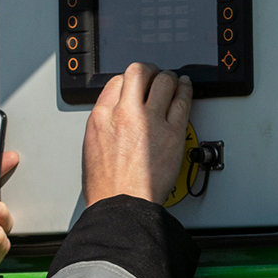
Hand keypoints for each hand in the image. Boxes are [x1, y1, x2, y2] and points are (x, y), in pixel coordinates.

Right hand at [83, 63, 192, 206]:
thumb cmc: (107, 188)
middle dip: (148, 71)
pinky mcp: (173, 132)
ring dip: (169, 78)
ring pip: (164, 81)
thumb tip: (116, 117)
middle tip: (154, 76)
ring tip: (172, 81)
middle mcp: (125, 113)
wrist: (123, 207)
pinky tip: (186, 87)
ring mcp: (150, 121)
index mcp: (101, 117)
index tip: (135, 85)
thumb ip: (105, 125)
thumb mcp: (91, 148)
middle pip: (139, 72)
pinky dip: (186, 89)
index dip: (129, 81)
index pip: (117, 81)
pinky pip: (183, 100)